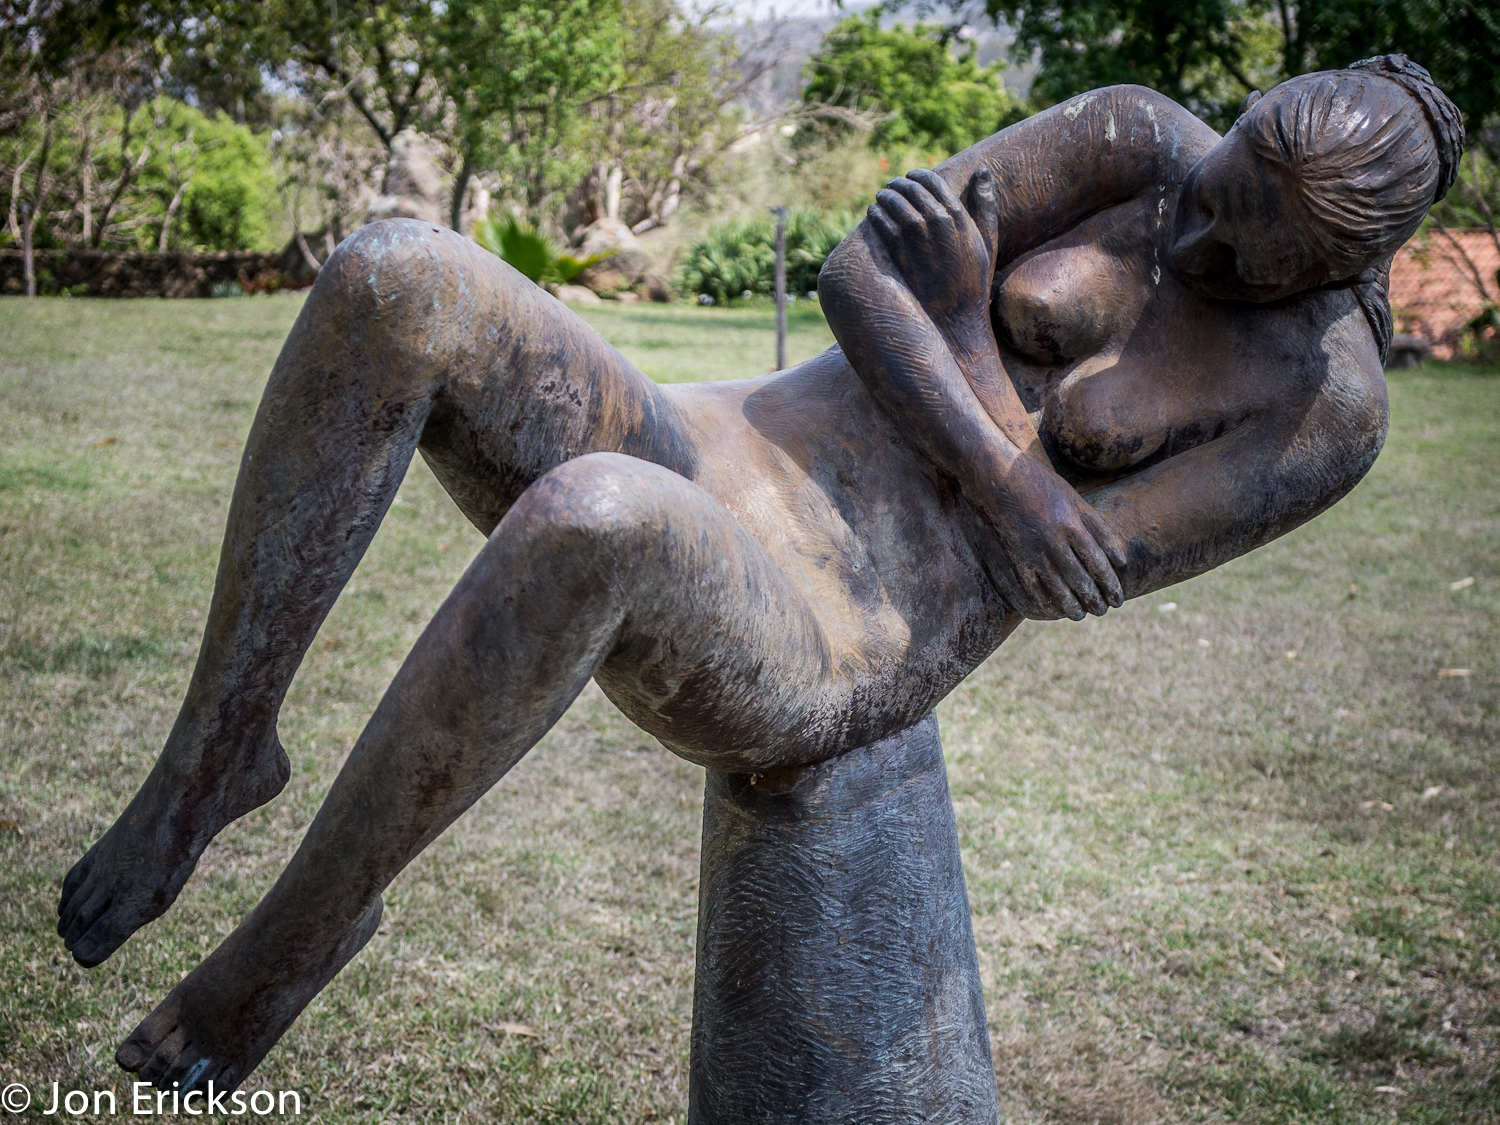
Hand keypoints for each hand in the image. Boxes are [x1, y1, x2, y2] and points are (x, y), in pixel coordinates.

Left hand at [866, 167, 999, 340]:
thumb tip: (982, 171)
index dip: (918, 175)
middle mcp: (936, 222)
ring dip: (884, 196)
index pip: (931, 181)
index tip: (911, 176)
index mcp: (957, 216)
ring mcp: (915, 237)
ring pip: (892, 202)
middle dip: (898, 184)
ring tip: (881, 197)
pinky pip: (880, 223)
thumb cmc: (973, 280)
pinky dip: (874, 214)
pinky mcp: (898, 252)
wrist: (955, 316)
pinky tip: (873, 213)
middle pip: (909, 189)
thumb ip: (986, 205)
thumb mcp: (987, 241)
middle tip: (892, 185)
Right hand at [977, 453, 1127, 620]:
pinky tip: (1053, 611)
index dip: (1111, 585)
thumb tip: (1121, 559)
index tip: (1118, 600)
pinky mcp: (1014, 558)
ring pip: (1057, 589)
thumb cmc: (1040, 485)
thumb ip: (1098, 528)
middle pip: (1081, 580)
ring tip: (1081, 616)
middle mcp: (1054, 541)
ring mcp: (1032, 552)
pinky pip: (1031, 588)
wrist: (997, 478)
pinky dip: (1044, 603)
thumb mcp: (1074, 499)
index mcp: (1071, 524)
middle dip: (1095, 600)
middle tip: (1104, 611)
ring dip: (1072, 607)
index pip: (1098, 563)